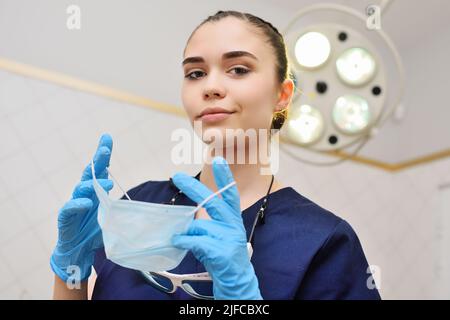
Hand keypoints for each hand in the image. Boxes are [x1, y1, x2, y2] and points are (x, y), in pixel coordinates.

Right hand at [50, 134, 113, 281]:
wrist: (79, 252)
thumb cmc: (97, 231)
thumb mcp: (114, 217)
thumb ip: (124, 208)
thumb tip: (147, 204)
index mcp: (96, 191)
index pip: (99, 169)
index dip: (102, 153)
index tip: (107, 137)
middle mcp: (85, 194)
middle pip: (90, 173)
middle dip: (97, 160)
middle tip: (105, 151)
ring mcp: (74, 205)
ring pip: (80, 189)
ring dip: (93, 184)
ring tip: (108, 183)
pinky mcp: (65, 218)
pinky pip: (69, 209)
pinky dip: (77, 205)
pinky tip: (86, 203)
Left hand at [171, 157, 261, 299]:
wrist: (236, 281)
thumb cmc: (223, 256)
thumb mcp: (218, 236)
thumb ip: (206, 224)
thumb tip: (185, 219)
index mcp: (233, 219)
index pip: (230, 193)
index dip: (224, 176)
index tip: (218, 159)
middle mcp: (233, 225)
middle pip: (213, 201)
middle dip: (193, 188)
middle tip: (175, 176)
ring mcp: (229, 238)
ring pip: (198, 226)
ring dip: (187, 233)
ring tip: (185, 242)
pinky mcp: (222, 251)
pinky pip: (195, 240)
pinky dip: (183, 240)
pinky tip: (178, 242)